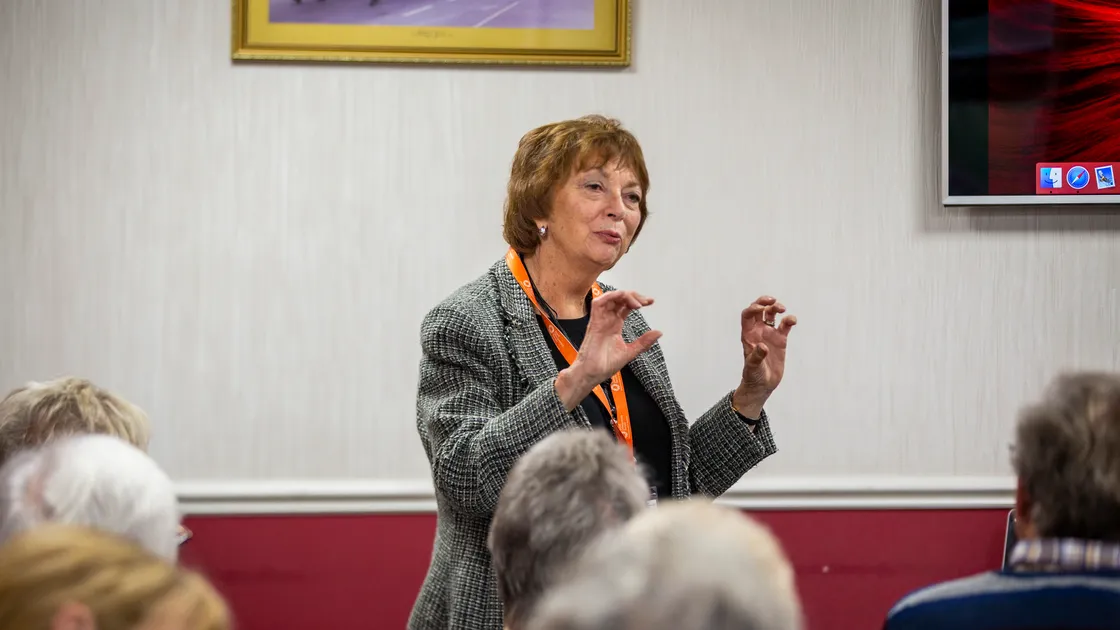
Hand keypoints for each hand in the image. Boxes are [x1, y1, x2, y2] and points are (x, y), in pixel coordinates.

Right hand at [555, 290, 661, 409]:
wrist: (592, 374)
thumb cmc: (604, 365)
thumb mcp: (630, 352)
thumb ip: (644, 342)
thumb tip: (658, 333)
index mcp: (615, 325)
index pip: (626, 306)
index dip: (638, 301)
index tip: (650, 302)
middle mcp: (608, 320)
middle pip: (620, 299)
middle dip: (634, 296)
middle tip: (646, 301)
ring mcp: (600, 320)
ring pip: (610, 297)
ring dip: (625, 295)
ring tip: (637, 303)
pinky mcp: (594, 322)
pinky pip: (598, 303)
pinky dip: (611, 296)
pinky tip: (622, 299)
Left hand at [733, 295, 795, 416]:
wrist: (763, 385)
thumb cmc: (753, 376)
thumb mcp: (753, 367)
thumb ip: (756, 356)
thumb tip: (762, 346)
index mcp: (748, 335)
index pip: (747, 315)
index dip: (753, 308)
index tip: (761, 308)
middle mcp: (758, 331)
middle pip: (759, 310)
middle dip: (764, 302)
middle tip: (772, 301)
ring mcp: (769, 334)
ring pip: (772, 315)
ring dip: (776, 308)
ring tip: (783, 309)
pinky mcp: (781, 340)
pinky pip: (785, 326)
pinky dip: (789, 320)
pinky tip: (792, 320)